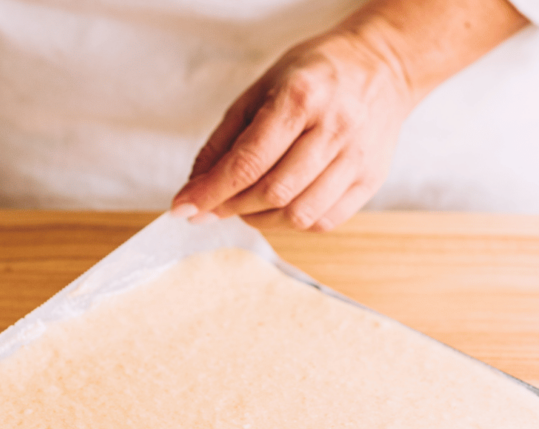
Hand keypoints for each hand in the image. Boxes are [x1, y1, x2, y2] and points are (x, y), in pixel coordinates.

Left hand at [171, 0, 527, 231]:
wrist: (383, 67)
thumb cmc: (313, 76)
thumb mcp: (260, 91)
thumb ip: (224, 141)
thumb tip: (195, 190)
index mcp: (301, 97)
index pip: (248, 162)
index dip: (211, 192)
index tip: (184, 208)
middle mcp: (334, 128)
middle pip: (272, 193)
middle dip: (231, 207)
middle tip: (213, 206)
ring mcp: (356, 157)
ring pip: (298, 215)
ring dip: (260, 219)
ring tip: (247, 205)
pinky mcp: (370, 180)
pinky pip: (323, 222)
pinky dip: (292, 224)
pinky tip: (281, 207)